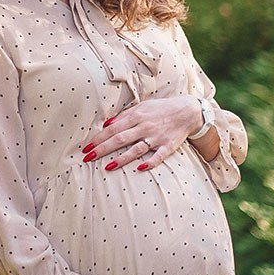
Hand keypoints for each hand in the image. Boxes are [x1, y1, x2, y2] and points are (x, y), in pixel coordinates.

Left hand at [82, 95, 205, 171]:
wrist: (187, 111)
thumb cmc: (160, 109)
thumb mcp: (141, 106)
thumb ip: (124, 116)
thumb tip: (106, 124)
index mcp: (136, 116)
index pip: (113, 129)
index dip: (98, 138)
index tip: (86, 147)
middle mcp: (144, 126)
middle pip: (120, 139)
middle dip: (103, 149)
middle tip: (88, 158)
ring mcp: (156, 137)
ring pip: (136, 149)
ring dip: (121, 158)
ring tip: (107, 167)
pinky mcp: (168, 146)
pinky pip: (158, 156)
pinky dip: (149, 162)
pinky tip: (139, 168)